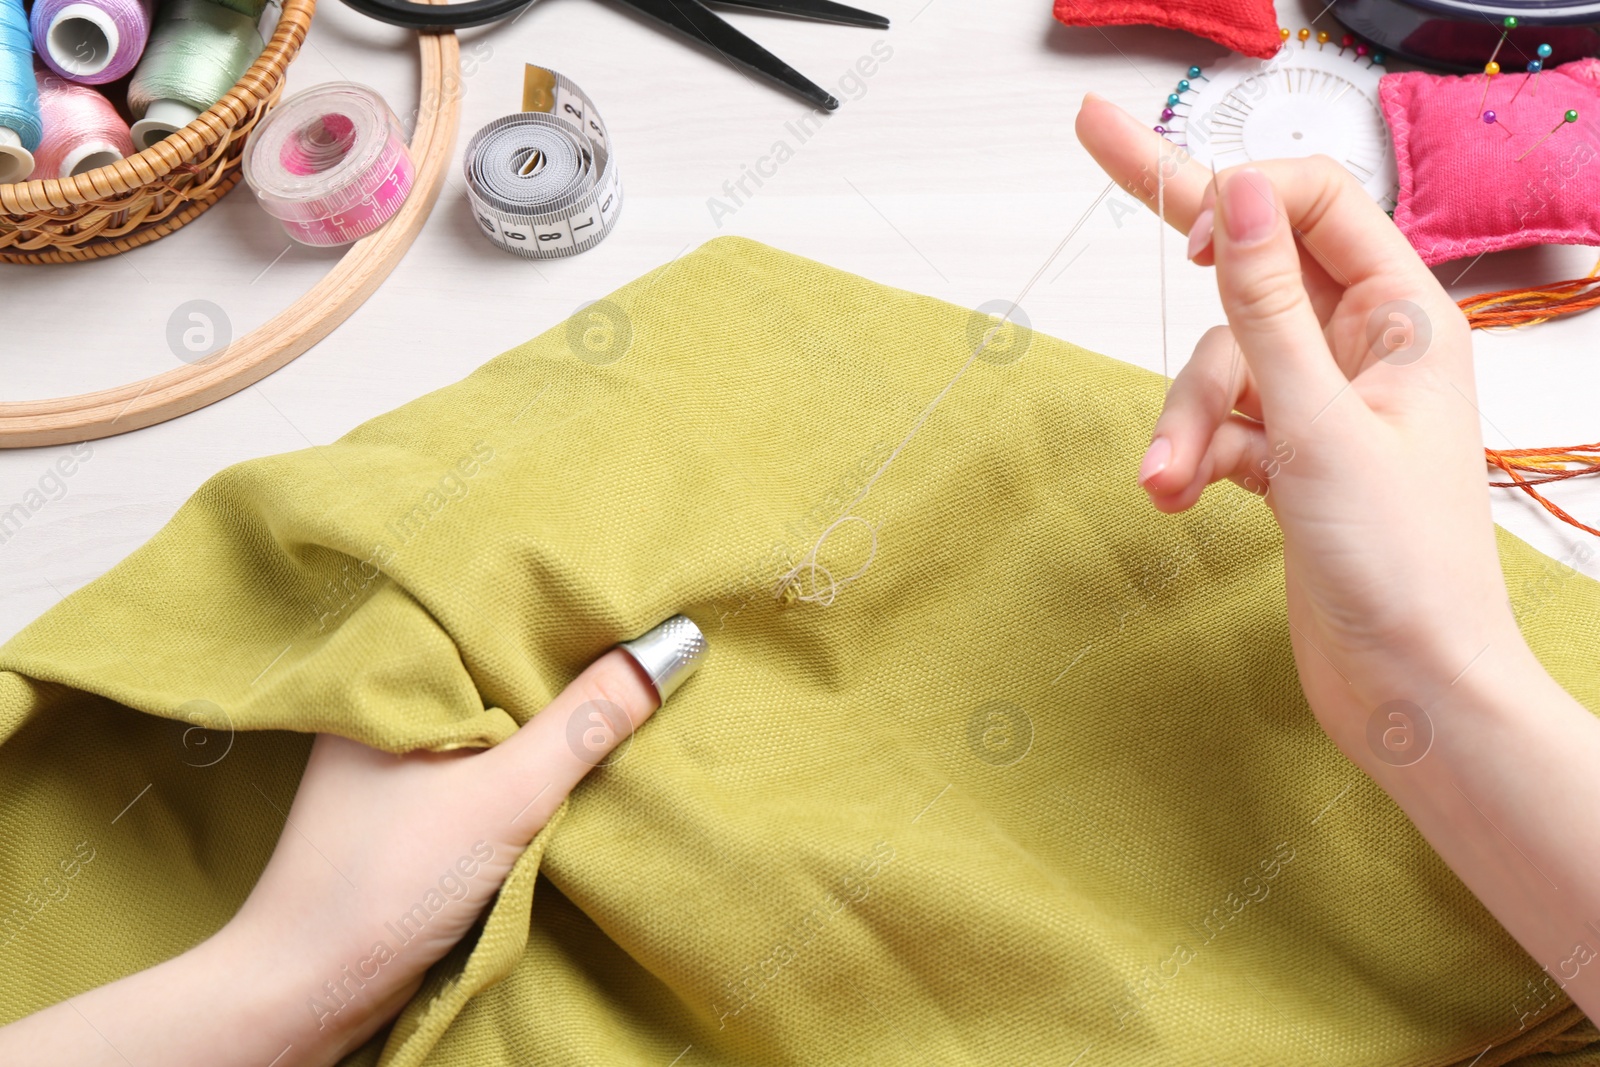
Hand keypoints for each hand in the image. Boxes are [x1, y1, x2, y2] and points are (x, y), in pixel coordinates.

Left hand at [0, 645, 663, 1066]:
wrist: (314, 988)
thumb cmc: (390, 880)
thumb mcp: (507, 793)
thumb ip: (587, 722)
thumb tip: (670, 648)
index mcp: (387, 676)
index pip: (481, 611)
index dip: (552, 600)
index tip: (623, 586)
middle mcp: (384, 707)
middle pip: (493, 664)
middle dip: (559, 659)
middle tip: (641, 627)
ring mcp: (393, 759)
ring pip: (491, 717)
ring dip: (545, 715)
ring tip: (618, 681)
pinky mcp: (408, 807)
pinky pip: (483, 760)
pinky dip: (526, 757)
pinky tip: (571, 752)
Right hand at [1074, 94, 1522, 757]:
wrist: (1411, 690)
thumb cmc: (1403, 568)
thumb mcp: (1320, 424)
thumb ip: (1268, 307)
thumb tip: (1236, 195)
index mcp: (1401, 319)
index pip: (1313, 204)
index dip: (1241, 201)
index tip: (1180, 233)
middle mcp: (1361, 349)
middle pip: (1248, 269)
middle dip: (1177, 243)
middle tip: (1092, 131)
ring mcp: (1320, 405)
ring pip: (1219, 367)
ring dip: (1183, 422)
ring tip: (1167, 484)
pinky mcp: (1286, 459)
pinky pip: (1217, 427)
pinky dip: (1192, 458)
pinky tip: (1178, 498)